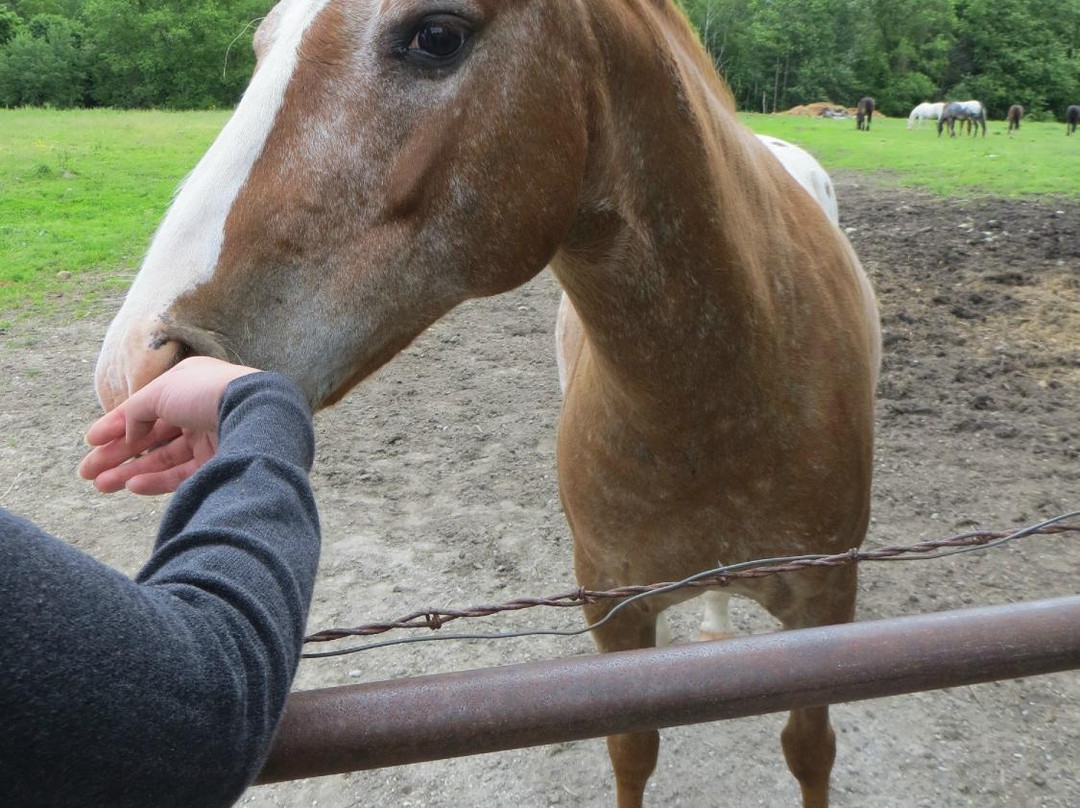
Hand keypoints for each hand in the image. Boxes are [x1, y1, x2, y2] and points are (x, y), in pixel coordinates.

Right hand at [79, 357, 259, 494]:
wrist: (253, 413)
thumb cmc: (206, 393)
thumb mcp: (161, 392)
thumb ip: (137, 411)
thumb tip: (127, 432)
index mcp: (188, 386)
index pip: (145, 408)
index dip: (117, 424)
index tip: (91, 442)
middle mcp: (200, 412)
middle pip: (151, 437)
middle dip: (117, 454)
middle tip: (87, 471)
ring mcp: (212, 439)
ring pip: (163, 459)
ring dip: (130, 471)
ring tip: (101, 485)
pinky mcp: (220, 465)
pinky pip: (182, 475)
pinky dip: (156, 480)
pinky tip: (132, 485)